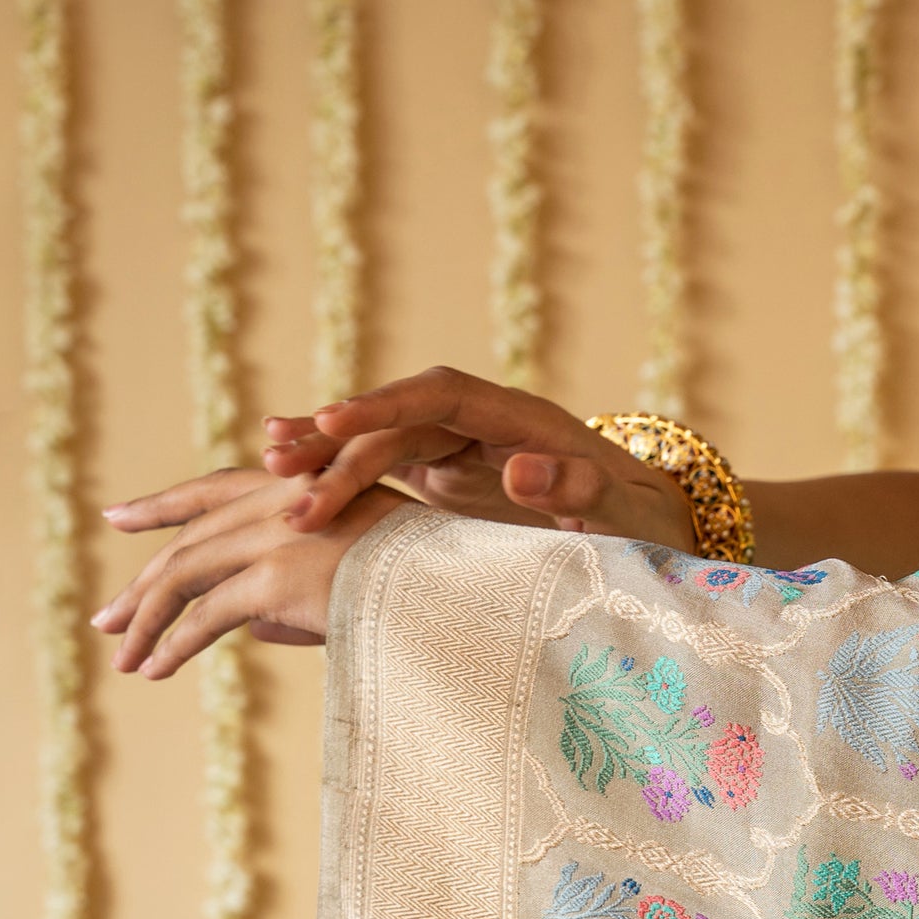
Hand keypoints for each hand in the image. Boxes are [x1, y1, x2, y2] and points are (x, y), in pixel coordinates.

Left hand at [95, 467, 405, 678]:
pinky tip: (154, 669)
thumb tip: (254, 629)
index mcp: (301, 487)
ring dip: (146, 621)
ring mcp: (275, 538)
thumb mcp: (360, 572)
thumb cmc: (427, 582)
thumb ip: (299, 595)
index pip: (214, 491)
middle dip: (142, 584)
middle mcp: (280, 502)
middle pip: (188, 542)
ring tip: (124, 659)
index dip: (162, 506)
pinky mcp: (277, 579)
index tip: (118, 516)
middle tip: (107, 618)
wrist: (461, 585)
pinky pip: (207, 616)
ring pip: (185, 577)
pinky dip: (174, 644)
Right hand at [259, 364, 695, 549]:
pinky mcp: (445, 475)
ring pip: (380, 443)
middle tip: (282, 470)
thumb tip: (521, 469)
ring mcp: (458, 447)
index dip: (384, 405)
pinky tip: (291, 481)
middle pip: (396, 419)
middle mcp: (479, 423)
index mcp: (518, 418)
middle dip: (339, 442)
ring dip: (327, 457)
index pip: (438, 396)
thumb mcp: (622, 511)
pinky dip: (341, 473)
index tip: (335, 424)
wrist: (649, 522)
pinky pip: (384, 468)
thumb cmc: (641, 522)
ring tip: (268, 469)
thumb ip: (578, 488)